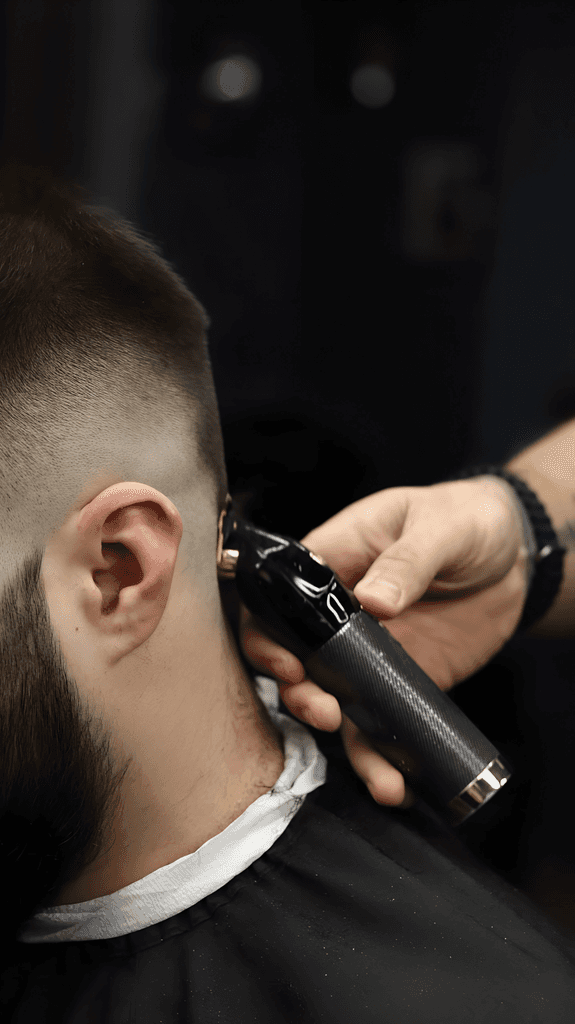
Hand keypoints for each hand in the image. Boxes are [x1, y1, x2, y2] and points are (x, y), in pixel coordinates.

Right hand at [239, 476, 529, 807]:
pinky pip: (383, 723)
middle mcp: (340, 616)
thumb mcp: (437, 526)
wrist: (514, 555)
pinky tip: (396, 785)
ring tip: (373, 771)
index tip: (288, 665)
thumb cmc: (464, 518)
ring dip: (345, 741)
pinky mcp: (402, 682)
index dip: (268, 637)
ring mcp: (369, 653)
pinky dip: (385, 758)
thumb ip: (406, 561)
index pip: (278, 602)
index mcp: (333, 563)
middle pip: (297, 662)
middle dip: (301, 695)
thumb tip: (373, 600)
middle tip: (325, 712)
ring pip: (337, 703)